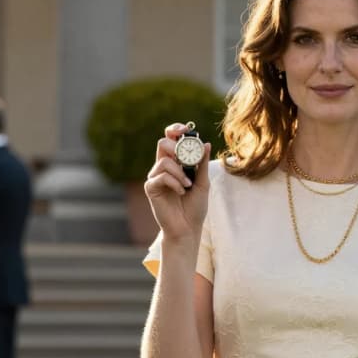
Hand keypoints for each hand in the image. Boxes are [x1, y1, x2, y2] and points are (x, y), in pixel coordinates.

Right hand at [144, 123, 210, 242]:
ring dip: (179, 172)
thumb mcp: (203, 183)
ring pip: (164, 161)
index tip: (185, 129)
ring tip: (188, 185)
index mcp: (175, 163)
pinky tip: (181, 192)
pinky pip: (161, 176)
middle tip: (188, 159)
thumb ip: (202, 164)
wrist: (188, 229)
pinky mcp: (151, 188)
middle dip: (177, 148)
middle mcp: (163, 167)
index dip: (175, 130)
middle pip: (162, 143)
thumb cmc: (195, 207)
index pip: (170, 139)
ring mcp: (156, 177)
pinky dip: (174, 182)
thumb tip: (206, 143)